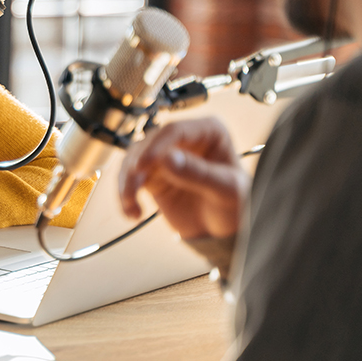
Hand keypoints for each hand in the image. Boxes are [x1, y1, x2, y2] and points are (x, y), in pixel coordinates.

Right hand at [118, 117, 249, 239]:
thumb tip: (168, 158)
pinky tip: (132, 212)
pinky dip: (126, 194)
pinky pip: (130, 178)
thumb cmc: (236, 204)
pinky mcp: (153, 175)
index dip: (157, 146)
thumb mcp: (226, 189)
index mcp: (209, 131)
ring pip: (134, 159)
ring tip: (131, 204)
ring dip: (127, 182)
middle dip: (137, 166)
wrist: (226, 230)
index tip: (144, 165)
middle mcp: (184, 139)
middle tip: (134, 186)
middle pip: (149, 143)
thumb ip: (199, 174)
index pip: (176, 130)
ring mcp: (166, 156)